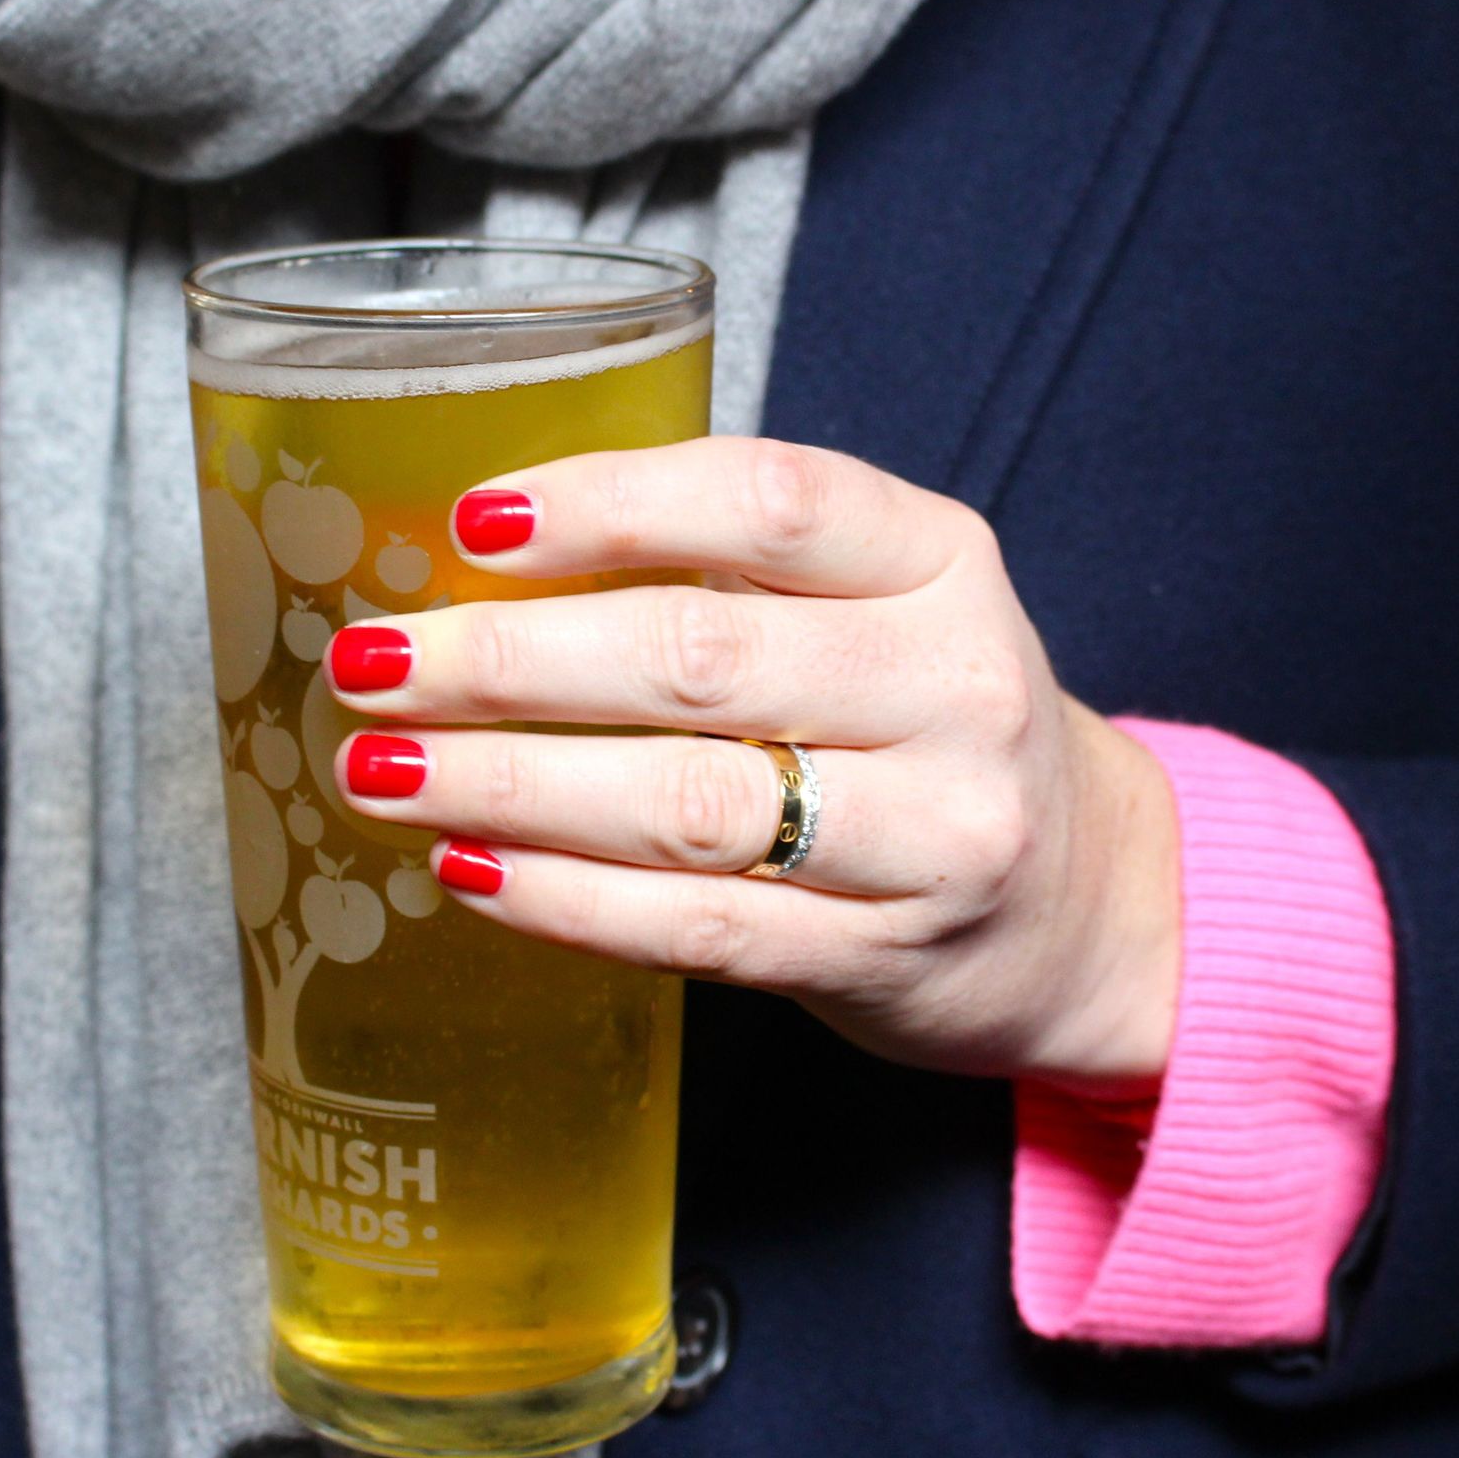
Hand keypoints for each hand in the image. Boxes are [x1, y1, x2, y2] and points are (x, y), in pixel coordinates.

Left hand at [326, 438, 1181, 1085]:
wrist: (1085, 903)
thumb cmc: (927, 727)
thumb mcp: (882, 607)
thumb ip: (732, 574)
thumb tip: (478, 568)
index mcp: (939, 560)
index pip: (769, 502)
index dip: (608, 504)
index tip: (470, 522)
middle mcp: (956, 684)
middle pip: (698, 658)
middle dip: (507, 660)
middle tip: (373, 663)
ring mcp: (936, 831)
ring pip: (688, 804)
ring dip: (510, 784)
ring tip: (386, 770)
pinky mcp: (890, 955)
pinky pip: (700, 929)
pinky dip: (566, 900)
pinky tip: (471, 870)